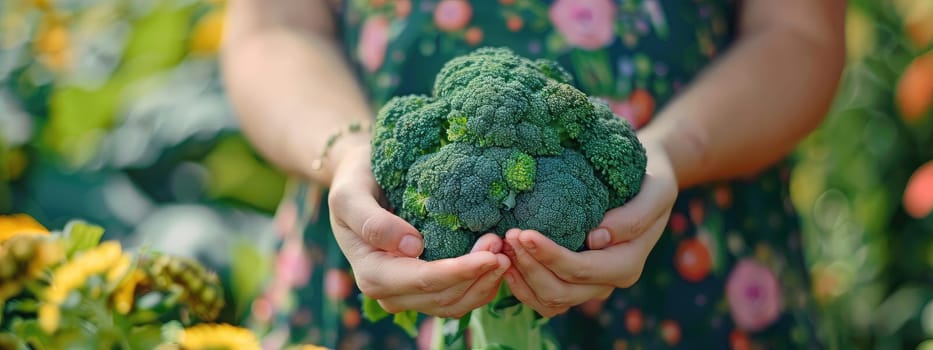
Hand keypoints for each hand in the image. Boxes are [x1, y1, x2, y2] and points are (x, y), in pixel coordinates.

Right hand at [328, 143, 510, 317]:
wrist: (361, 181)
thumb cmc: (355, 183)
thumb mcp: (350, 196)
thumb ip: (372, 222)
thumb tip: (411, 247)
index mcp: (372, 273)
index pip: (422, 281)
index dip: (459, 272)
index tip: (490, 254)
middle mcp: (389, 292)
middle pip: (443, 297)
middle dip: (478, 275)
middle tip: (503, 245)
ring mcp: (408, 295)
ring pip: (454, 304)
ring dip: (483, 284)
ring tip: (504, 253)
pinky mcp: (425, 289)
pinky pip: (457, 299)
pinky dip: (480, 285)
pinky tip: (495, 263)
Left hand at [502, 140, 677, 316]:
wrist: (646, 181)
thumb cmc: (651, 178)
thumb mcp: (657, 190)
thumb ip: (635, 216)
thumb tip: (597, 239)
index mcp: (627, 263)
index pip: (581, 269)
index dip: (550, 256)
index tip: (524, 232)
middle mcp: (608, 281)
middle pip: (561, 291)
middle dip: (529, 266)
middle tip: (507, 235)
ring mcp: (590, 285)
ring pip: (549, 300)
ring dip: (522, 278)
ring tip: (502, 248)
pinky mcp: (573, 281)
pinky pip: (544, 298)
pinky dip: (522, 286)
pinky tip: (507, 260)